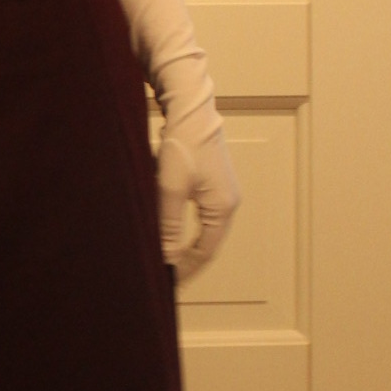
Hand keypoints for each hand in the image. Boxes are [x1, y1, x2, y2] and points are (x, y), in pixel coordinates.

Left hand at [157, 124, 240, 283]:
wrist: (191, 110)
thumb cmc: (182, 145)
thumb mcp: (170, 189)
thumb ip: (168, 225)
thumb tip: (166, 256)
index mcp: (222, 208)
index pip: (205, 251)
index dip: (185, 268)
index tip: (166, 280)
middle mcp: (227, 203)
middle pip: (206, 243)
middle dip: (184, 259)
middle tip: (163, 273)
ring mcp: (221, 193)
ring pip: (201, 229)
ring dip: (182, 242)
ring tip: (163, 257)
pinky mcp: (211, 183)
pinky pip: (198, 214)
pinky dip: (181, 225)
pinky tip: (166, 230)